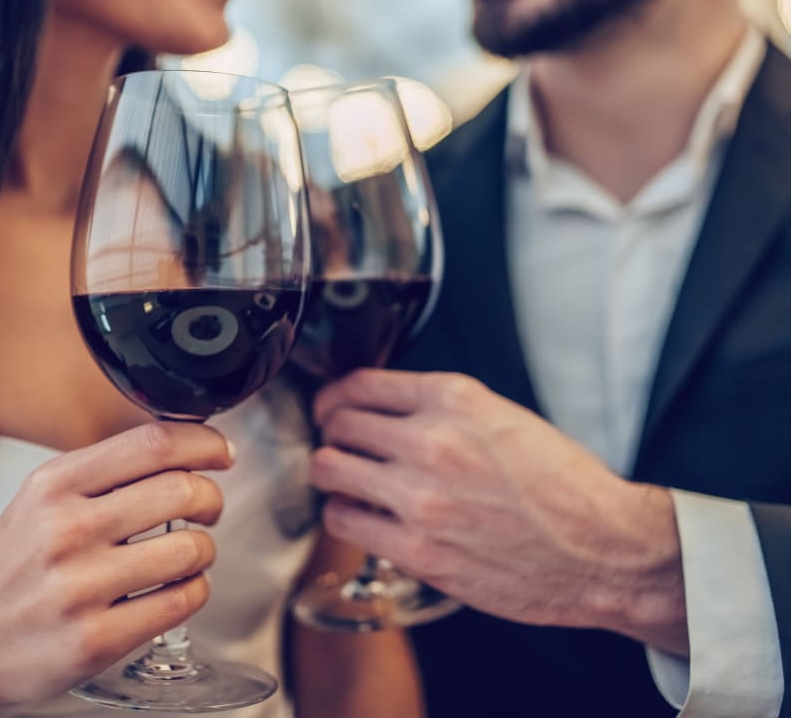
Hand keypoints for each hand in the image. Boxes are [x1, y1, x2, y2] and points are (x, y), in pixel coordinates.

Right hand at [0, 420, 231, 714]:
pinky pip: (181, 602)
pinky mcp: (95, 639)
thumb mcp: (41, 499)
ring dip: (204, 550)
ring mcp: (80, 586)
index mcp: (55, 484)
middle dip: (211, 498)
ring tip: (187, 555)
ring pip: (191, 548)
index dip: (204, 443)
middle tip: (208, 508)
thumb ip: (105, 472)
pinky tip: (174, 590)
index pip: (153, 442)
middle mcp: (66, 529)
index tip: (221, 452)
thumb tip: (184, 449)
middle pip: (182, 490)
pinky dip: (193, 591)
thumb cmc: (11, 569)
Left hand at [310, 370, 687, 653]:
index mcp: (455, 399)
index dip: (337, 396)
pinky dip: (344, 515)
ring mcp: (419, 495)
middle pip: (338, 422)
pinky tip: (362, 516)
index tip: (333, 407)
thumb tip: (389, 411)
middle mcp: (432, 440)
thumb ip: (443, 410)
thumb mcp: (505, 418)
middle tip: (339, 445)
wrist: (604, 550)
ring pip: (329, 468)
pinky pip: (343, 520)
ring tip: (347, 482)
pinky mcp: (416, 548)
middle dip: (333, 432)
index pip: (361, 383)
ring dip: (332, 473)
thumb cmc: (565, 487)